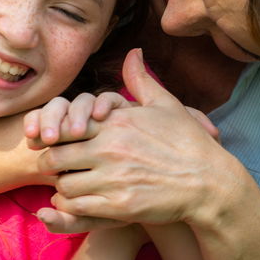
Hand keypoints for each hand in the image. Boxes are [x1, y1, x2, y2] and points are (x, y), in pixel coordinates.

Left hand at [37, 49, 238, 232]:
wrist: (209, 183)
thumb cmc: (187, 142)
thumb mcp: (165, 104)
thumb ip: (140, 80)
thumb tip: (133, 52)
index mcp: (116, 122)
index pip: (64, 124)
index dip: (53, 132)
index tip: (54, 138)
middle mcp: (110, 148)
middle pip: (55, 156)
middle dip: (51, 161)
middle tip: (58, 165)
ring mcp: (114, 178)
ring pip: (63, 185)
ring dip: (62, 186)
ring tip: (71, 183)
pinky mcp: (120, 206)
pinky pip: (77, 207)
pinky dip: (72, 206)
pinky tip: (81, 201)